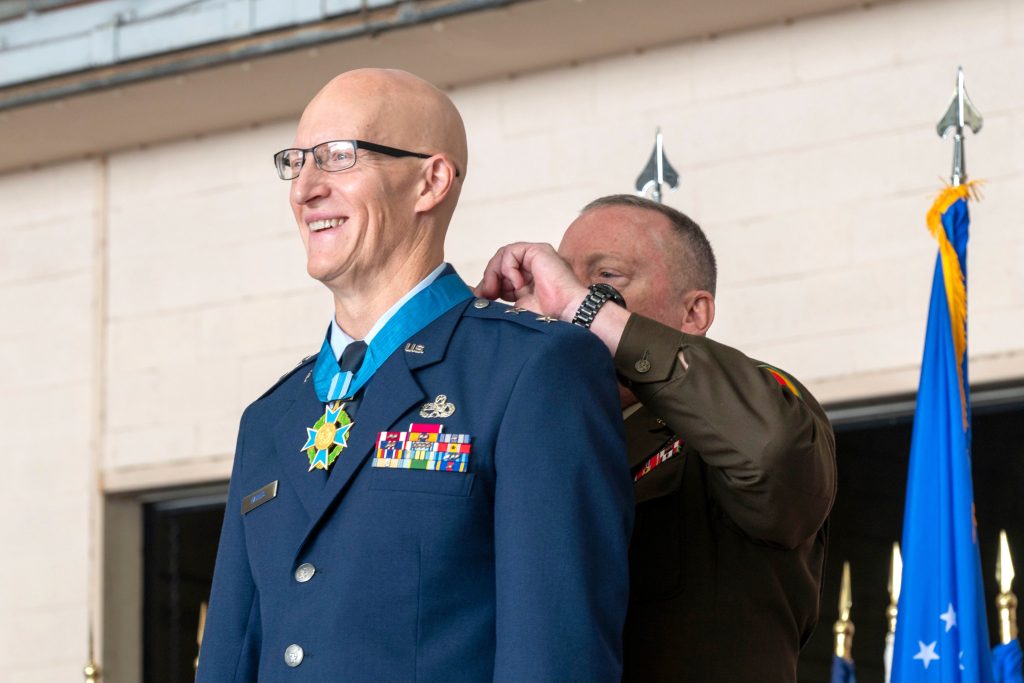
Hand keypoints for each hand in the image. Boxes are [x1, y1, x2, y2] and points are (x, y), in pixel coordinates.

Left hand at [474, 242, 588, 320]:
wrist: (566, 312)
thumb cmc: (547, 315)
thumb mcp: (514, 306)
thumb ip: (496, 297)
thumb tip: (473, 293)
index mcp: (527, 279)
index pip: (501, 274)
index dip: (490, 284)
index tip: (482, 297)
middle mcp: (531, 266)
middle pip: (500, 262)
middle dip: (490, 278)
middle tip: (487, 295)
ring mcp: (535, 256)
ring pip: (503, 255)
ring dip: (495, 273)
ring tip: (498, 291)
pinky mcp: (538, 250)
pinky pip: (511, 251)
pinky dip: (508, 268)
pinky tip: (517, 285)